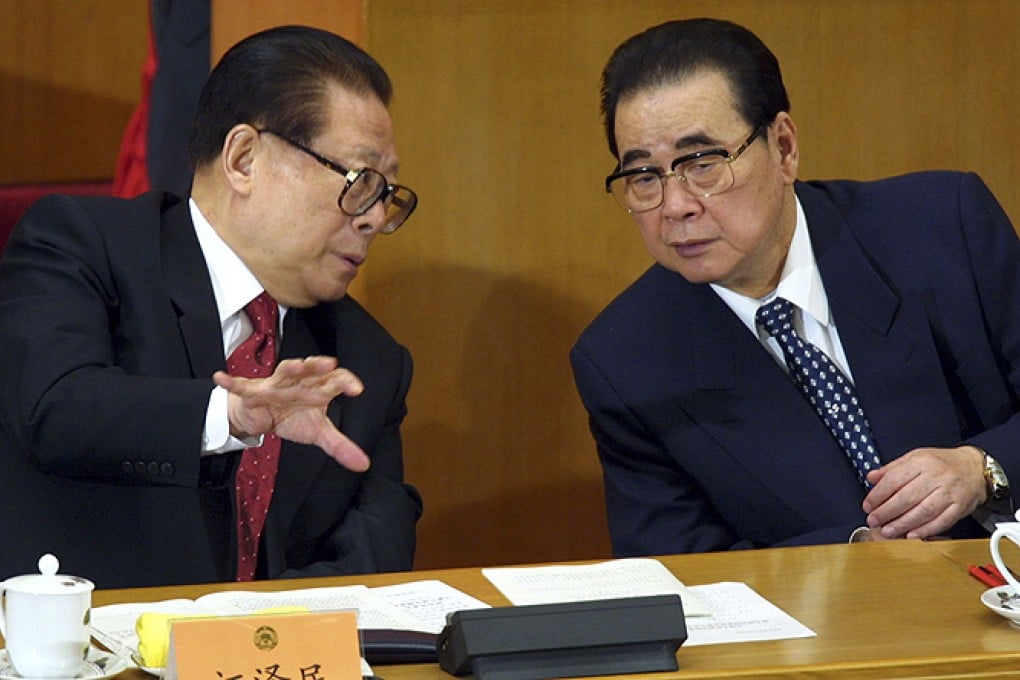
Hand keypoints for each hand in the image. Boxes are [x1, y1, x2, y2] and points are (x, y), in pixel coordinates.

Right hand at [212, 356, 369, 471]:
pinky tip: (220, 377)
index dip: (345, 382)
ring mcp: (275, 385)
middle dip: (319, 367)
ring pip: (283, 374)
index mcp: (317, 386)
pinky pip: (240, 386)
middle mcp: (299, 381)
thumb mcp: (317, 432)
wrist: (260, 414)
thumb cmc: (292, 415)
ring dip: (289, 369)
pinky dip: (230, 382)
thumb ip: (340, 446)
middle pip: (311, 370)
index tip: (357, 389)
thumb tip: (363, 464)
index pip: (335, 379)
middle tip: (331, 365)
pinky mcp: (253, 392)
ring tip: (295, 366)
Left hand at [862, 445, 985, 539]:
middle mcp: (937, 476)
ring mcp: (950, 492)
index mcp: (922, 462)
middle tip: (874, 521)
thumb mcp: (916, 457)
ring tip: (888, 531)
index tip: (867, 505)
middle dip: (887, 512)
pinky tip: (911, 535)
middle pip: (907, 497)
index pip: (894, 479)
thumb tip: (871, 477)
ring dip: (903, 524)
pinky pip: (942, 521)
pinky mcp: (960, 507)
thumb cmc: (942, 463)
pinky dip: (925, 530)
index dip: (878, 495)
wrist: (975, 468)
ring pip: (923, 511)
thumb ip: (892, 468)